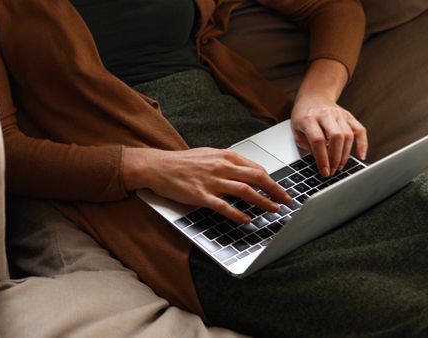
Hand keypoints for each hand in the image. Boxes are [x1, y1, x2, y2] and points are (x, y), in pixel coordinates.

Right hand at [124, 147, 291, 223]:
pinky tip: (246, 220)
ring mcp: (211, 181)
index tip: (281, 190)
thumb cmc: (183, 162)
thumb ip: (228, 163)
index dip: (272, 181)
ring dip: (262, 201)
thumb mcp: (209, 155)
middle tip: (286, 200)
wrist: (158, 166)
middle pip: (256, 178)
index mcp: (225, 156)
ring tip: (273, 210)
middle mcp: (221, 167)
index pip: (256, 168)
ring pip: (245, 191)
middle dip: (275, 190)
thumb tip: (248, 173)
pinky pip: (223, 206)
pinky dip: (237, 213)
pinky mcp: (200, 195)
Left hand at [292, 59, 367, 176]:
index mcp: (309, 118)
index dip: (322, 158)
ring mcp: (339, 114)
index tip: (324, 171)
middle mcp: (325, 114)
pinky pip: (360, 130)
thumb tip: (319, 161)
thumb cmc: (303, 115)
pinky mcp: (349, 116)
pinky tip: (360, 156)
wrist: (314, 97)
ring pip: (348, 135)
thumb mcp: (295, 129)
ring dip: (345, 154)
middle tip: (333, 171)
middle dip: (335, 158)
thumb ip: (305, 144)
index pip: (318, 140)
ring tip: (339, 166)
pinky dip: (362, 144)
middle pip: (336, 137)